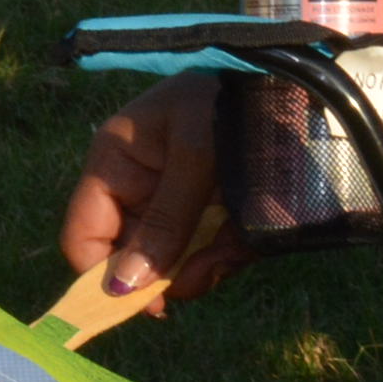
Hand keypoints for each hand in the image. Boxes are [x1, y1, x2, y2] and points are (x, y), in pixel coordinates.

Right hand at [63, 76, 243, 300]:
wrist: (297, 77)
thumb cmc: (229, 98)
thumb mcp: (195, 151)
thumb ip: (165, 218)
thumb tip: (123, 287)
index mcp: (115, 164)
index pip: (85, 235)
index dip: (101, 275)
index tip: (140, 304)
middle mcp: (142, 189)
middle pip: (135, 257)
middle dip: (167, 273)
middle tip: (202, 274)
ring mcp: (181, 202)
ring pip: (178, 261)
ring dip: (204, 266)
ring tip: (229, 249)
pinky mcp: (220, 212)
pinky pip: (214, 251)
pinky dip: (229, 255)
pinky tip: (242, 245)